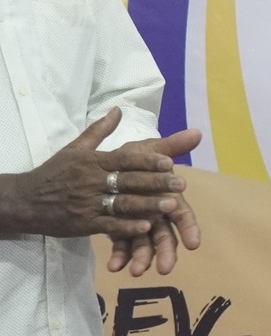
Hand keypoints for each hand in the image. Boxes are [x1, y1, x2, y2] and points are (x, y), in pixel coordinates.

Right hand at [0, 111, 188, 239]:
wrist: (24, 200)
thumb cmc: (55, 173)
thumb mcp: (75, 148)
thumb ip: (100, 131)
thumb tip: (119, 109)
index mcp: (92, 161)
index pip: (124, 159)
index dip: (147, 161)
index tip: (170, 162)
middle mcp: (91, 181)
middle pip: (128, 181)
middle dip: (156, 183)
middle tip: (182, 184)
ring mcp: (87, 203)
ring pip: (121, 203)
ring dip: (147, 205)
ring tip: (171, 206)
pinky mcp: (83, 223)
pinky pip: (108, 225)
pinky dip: (127, 226)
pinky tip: (147, 226)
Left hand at [106, 131, 202, 275]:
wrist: (103, 169)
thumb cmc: (131, 161)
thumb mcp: (148, 150)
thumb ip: (171, 145)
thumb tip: (197, 131)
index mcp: (166, 197)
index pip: (182, 215)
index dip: (189, 229)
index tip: (194, 244)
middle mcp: (155, 214)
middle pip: (165, 235)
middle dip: (165, 253)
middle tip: (164, 269)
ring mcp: (138, 224)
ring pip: (143, 244)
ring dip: (141, 259)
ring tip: (135, 272)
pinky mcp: (120, 230)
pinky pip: (121, 245)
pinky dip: (120, 256)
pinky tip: (114, 266)